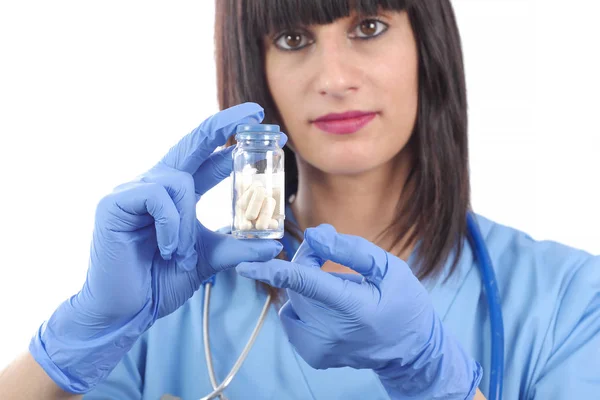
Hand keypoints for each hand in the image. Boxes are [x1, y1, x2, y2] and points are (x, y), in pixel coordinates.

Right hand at [29, 103, 284, 393]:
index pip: (207, 160)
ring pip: (178, 182)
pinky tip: (166, 248)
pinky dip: (170, 224)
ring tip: (180, 254)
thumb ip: (238, 248)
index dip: (232, 143)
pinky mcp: (115, 204)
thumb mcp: (208, 260)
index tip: (266, 129)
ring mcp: (133, 192)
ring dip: (187, 222)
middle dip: (223, 125)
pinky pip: (156, 197)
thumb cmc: (162, 281)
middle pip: (191, 143)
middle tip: (255, 112)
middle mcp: (156, 185)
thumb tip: (274, 244)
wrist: (127, 311)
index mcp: (177, 195)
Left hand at [236, 224, 481, 398]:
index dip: (273, 271)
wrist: (410, 349)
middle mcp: (331, 333)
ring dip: (305, 285)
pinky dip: (304, 306)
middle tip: (329, 253)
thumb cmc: (403, 302)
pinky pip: (294, 318)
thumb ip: (350, 249)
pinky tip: (329, 307)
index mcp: (354, 308)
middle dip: (307, 262)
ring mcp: (320, 349)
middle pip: (298, 285)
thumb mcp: (388, 268)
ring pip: (293, 301)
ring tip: (337, 287)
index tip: (244, 265)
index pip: (305, 284)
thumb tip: (313, 234)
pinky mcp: (313, 356)